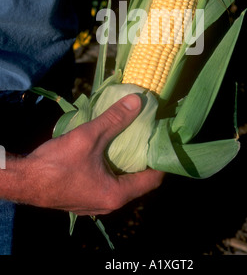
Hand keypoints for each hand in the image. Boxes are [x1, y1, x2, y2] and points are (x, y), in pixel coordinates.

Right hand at [17, 94, 163, 215]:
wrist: (23, 180)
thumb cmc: (58, 163)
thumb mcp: (89, 137)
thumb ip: (115, 119)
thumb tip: (138, 101)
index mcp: (116, 195)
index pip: (152, 180)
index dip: (160, 160)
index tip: (163, 141)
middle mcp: (109, 204)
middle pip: (137, 182)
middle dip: (143, 160)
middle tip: (147, 137)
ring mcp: (94, 204)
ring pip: (120, 183)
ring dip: (126, 164)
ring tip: (130, 140)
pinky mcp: (82, 198)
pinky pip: (105, 183)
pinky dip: (111, 169)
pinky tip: (106, 151)